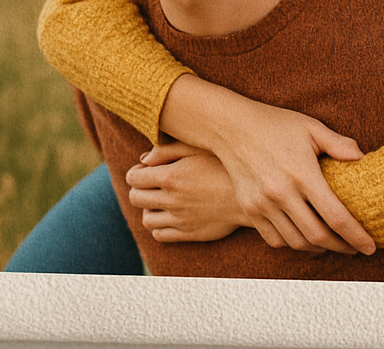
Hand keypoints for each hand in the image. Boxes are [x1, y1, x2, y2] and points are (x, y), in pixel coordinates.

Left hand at [125, 142, 243, 242]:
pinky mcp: (189, 234)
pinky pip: (160, 235)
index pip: (134, 178)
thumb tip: (143, 158)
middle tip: (149, 183)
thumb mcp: (197, 148)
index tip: (144, 169)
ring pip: (146, 219)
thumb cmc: (224, 165)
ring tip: (159, 199)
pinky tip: (169, 214)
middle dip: (138, 188)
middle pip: (136, 198)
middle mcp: (171, 200)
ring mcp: (179, 219)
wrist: (249, 194)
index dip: (135, 172)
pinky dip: (158, 226)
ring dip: (148, 208)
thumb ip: (167, 150)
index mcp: (171, 176)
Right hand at [159, 76, 376, 255]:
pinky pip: (274, 239)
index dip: (356, 236)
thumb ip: (338, 144)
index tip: (370, 247)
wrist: (232, 127)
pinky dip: (292, 244)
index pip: (335, 216)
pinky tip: (303, 237)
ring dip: (318, 249)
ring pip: (296, 242)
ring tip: (332, 243)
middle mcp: (282, 193)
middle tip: (355, 248)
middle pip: (318, 236)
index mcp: (302, 173)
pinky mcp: (249, 209)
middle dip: (342, 247)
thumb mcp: (310, 127)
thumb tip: (362, 158)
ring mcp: (263, 204)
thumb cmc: (274, 124)